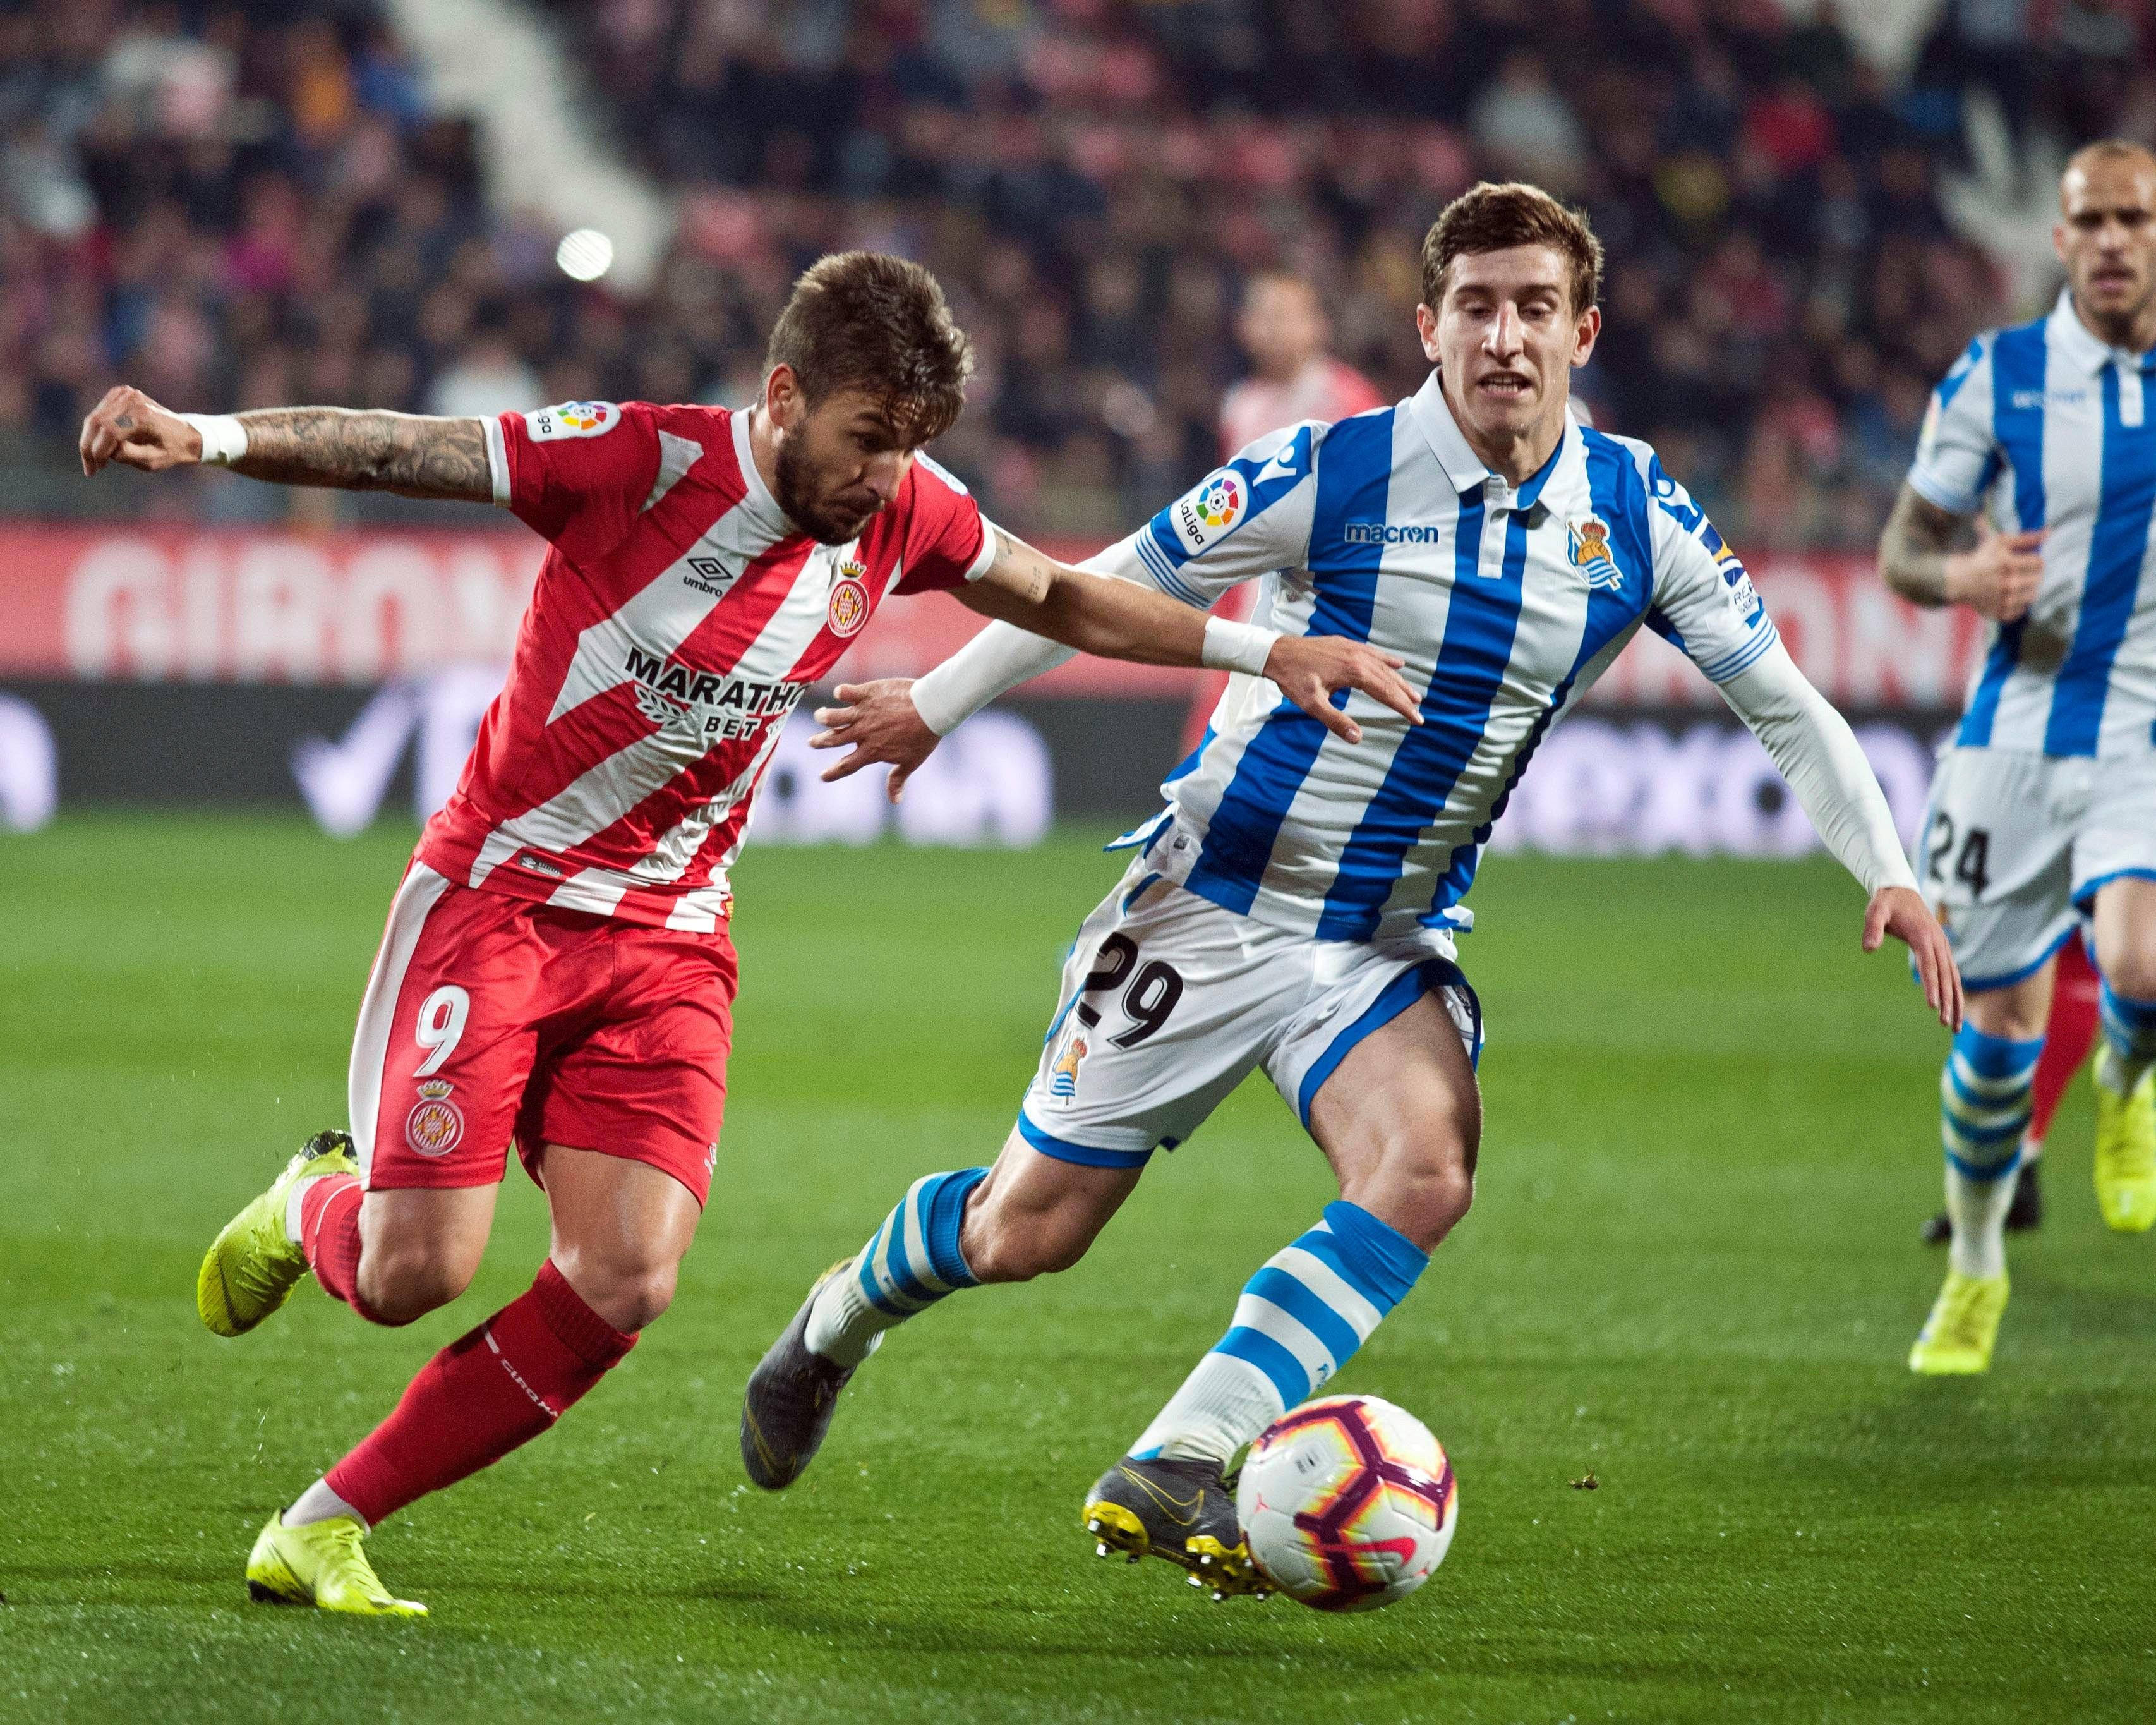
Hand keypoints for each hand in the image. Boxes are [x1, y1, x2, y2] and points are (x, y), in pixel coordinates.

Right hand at [79, 385, 201, 476]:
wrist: (184, 434)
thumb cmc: (170, 450)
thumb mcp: (151, 461)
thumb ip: (125, 455)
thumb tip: (103, 450)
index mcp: (143, 415)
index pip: (109, 431)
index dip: (97, 452)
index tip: (94, 470)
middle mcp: (132, 400)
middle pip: (96, 423)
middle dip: (88, 447)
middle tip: (90, 468)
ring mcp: (125, 393)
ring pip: (94, 419)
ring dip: (90, 441)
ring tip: (97, 461)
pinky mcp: (119, 394)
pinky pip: (99, 414)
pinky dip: (97, 431)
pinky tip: (104, 445)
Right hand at [808, 678, 940, 801]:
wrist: (931, 708)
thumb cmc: (923, 736)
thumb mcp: (912, 761)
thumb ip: (898, 779)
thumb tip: (895, 801)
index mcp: (872, 751)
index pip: (847, 766)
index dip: (833, 773)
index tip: (822, 776)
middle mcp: (863, 733)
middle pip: (833, 740)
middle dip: (819, 742)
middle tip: (812, 742)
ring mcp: (863, 712)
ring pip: (833, 716)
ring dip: (824, 717)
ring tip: (820, 716)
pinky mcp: (867, 693)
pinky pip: (847, 692)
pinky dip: (841, 692)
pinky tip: (839, 692)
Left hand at [1262, 637, 1420, 743]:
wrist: (1277, 652)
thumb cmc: (1293, 679)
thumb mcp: (1312, 704)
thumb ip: (1335, 721)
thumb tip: (1357, 738)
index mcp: (1354, 672)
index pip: (1386, 692)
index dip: (1402, 707)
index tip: (1417, 719)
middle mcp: (1358, 657)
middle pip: (1389, 679)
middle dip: (1405, 696)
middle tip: (1419, 710)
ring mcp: (1352, 649)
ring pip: (1383, 666)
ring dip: (1399, 680)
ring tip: (1413, 693)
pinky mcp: (1345, 644)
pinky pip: (1373, 653)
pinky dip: (1387, 659)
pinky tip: (1398, 663)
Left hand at [1865, 885, 1962, 1029]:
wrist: (1901, 890)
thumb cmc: (1886, 904)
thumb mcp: (1875, 912)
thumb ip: (1872, 929)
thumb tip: (1868, 948)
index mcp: (1923, 936)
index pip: (1929, 966)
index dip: (1931, 986)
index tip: (1933, 1006)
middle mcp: (1938, 943)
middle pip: (1945, 976)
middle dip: (1948, 1001)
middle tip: (1946, 1024)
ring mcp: (1943, 947)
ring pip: (1954, 978)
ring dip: (1956, 1002)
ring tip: (1955, 1027)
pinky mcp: (1943, 951)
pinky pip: (1952, 974)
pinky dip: (1956, 992)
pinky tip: (1956, 1010)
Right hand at [1944, 517, 2042, 621]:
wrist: (1959, 580)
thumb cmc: (1982, 558)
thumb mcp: (2001, 542)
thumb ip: (2026, 538)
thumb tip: (2049, 532)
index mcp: (2007, 564)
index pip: (2038, 563)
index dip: (2034, 560)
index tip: (2027, 561)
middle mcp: (2006, 583)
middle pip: (2037, 579)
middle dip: (2033, 574)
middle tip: (2023, 573)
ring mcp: (2002, 600)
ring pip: (2032, 596)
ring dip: (2028, 589)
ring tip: (2018, 584)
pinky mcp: (1998, 612)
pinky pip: (2020, 611)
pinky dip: (2019, 605)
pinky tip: (2011, 597)